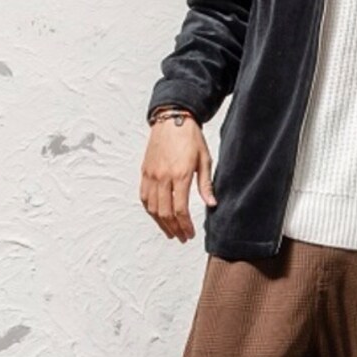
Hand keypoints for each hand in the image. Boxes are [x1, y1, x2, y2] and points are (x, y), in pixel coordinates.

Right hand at [139, 115, 216, 241]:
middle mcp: (163, 177)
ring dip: (161, 223)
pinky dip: (150, 210)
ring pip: (152, 207)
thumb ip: (206, 184)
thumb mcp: (204, 160)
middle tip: (182, 237)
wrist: (172, 119)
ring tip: (171, 231)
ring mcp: (151, 175)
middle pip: (165, 212)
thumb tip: (212, 204)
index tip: (190, 233)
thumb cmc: (190, 138)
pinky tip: (157, 216)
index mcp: (180, 174)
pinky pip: (144, 197)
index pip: (180, 209)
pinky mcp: (145, 172)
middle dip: (175, 228)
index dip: (185, 225)